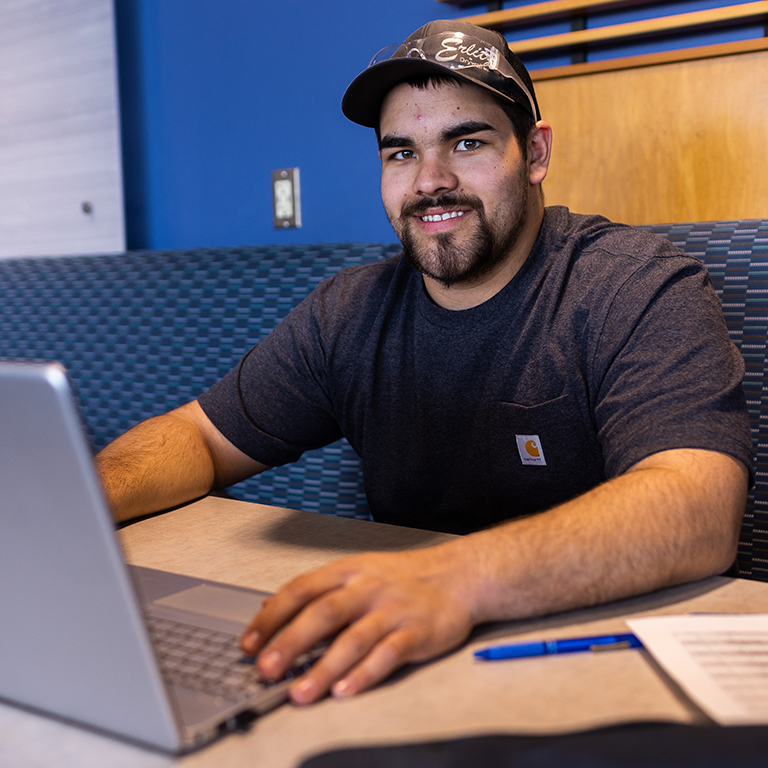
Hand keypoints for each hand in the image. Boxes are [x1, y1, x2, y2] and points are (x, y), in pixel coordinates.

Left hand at [240, 545, 474, 703]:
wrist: (459, 575)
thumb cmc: (404, 577)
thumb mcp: (358, 571)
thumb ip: (317, 589)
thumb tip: (270, 605)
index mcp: (348, 571)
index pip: (301, 590)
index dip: (272, 617)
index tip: (248, 643)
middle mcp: (367, 588)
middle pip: (323, 613)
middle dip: (290, 643)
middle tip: (265, 669)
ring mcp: (393, 610)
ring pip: (353, 638)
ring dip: (324, 667)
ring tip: (300, 692)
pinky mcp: (417, 632)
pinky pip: (388, 654)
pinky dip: (366, 673)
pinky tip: (346, 690)